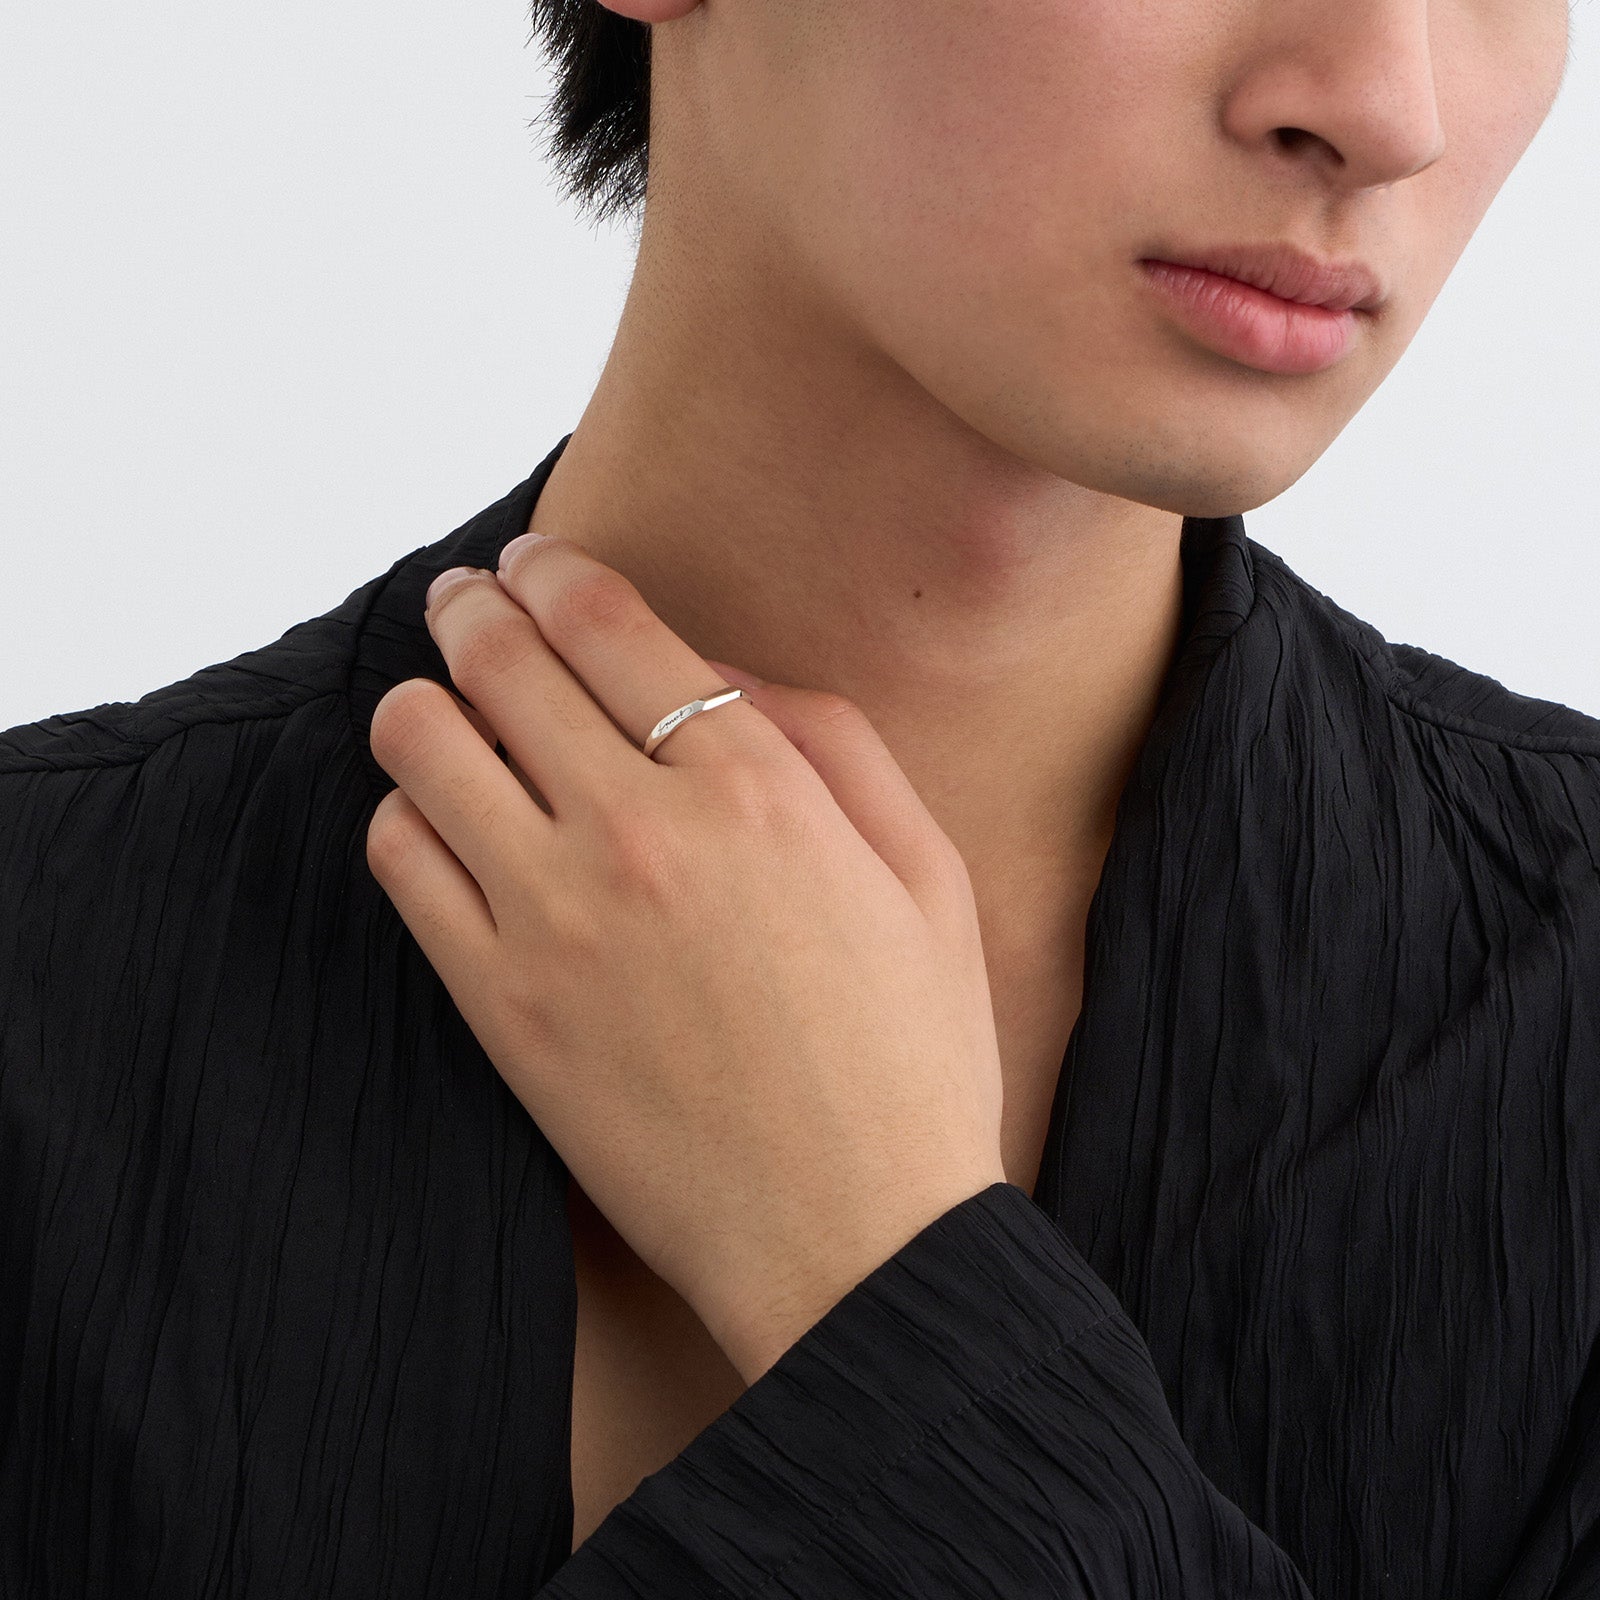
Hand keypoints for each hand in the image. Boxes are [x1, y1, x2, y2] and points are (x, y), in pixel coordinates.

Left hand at [365, 531, 1007, 1381]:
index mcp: (758, 786)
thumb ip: (833, 741)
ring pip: (424, 744)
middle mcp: (643, 832)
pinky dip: (407, 815)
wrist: (851, 1237)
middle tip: (467, 601)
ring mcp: (554, 919)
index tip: (529, 566)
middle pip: (501, 659)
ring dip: (429, 704)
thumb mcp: (928, 872)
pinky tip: (445, 823)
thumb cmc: (907, 1058)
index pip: (607, 621)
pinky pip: (401, 859)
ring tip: (447, 708)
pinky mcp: (498, 1004)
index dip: (550, 573)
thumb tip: (721, 670)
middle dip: (473, 608)